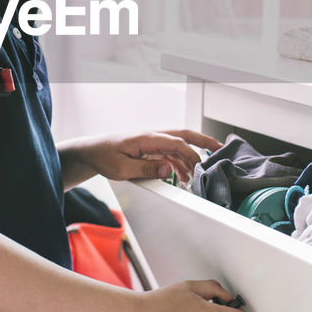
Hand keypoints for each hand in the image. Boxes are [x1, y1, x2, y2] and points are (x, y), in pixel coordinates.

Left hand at [61, 129, 221, 187]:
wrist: (91, 151)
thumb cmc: (103, 156)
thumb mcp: (122, 168)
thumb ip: (146, 169)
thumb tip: (167, 170)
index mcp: (147, 138)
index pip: (176, 143)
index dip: (191, 155)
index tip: (200, 168)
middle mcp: (152, 136)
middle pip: (184, 135)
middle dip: (203, 141)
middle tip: (220, 147)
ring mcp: (151, 142)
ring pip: (178, 145)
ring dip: (191, 157)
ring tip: (201, 173)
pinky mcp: (149, 148)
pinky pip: (169, 153)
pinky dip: (179, 162)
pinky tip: (182, 176)